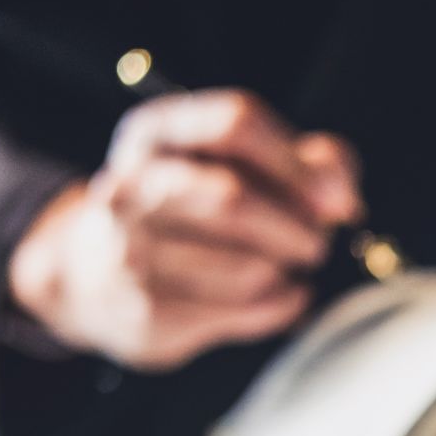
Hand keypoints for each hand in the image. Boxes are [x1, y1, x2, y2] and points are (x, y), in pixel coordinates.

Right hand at [7, 89, 362, 370]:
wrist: (94, 279)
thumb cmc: (191, 212)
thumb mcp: (240, 168)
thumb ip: (307, 163)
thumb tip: (341, 196)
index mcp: (157, 133)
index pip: (235, 124)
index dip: (296, 164)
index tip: (339, 200)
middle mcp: (131, 185)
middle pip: (234, 197)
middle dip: (296, 227)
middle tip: (317, 241)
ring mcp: (130, 250)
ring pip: (247, 266)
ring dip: (287, 270)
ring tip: (289, 266)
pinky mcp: (145, 310)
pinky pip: (243, 310)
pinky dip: (281, 306)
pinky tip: (283, 296)